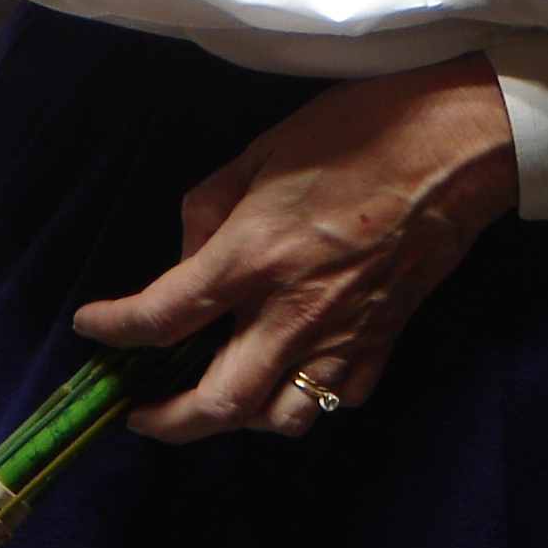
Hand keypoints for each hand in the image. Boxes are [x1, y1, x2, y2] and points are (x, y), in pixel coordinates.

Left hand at [72, 53, 516, 441]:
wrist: (454, 141)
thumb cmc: (361, 126)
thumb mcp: (266, 146)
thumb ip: (212, 203)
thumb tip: (190, 252)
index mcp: (254, 252)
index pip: (163, 316)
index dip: (114, 329)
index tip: (93, 328)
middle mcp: (290, 308)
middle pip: (213, 402)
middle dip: (165, 420)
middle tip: (143, 410)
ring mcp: (340, 333)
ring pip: (276, 419)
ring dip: (239, 419)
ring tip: (222, 395)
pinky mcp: (382, 340)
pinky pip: (335, 399)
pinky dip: (304, 400)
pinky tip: (292, 373)